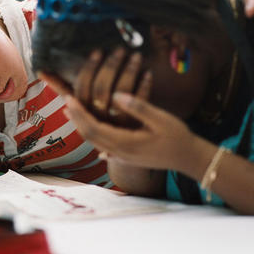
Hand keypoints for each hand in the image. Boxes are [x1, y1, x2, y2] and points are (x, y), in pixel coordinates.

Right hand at [40, 47, 150, 126]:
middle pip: (101, 90)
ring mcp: (118, 124)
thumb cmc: (100, 118)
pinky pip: (141, 103)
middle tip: (119, 49)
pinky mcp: (137, 126)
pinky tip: (148, 72)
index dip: (88, 69)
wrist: (128, 148)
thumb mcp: (81, 104)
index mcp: (84, 113)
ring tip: (136, 55)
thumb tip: (41, 70)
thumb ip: (62, 88)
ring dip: (129, 72)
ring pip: (122, 94)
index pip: (81, 90)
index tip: (96, 51)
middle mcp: (98, 120)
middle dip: (110, 66)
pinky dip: (145, 85)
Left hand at [63, 92, 193, 170]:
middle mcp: (120, 152)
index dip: (79, 114)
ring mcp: (122, 156)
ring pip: (94, 140)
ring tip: (70, 110)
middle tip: (65, 99)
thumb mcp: (160, 119)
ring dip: (81, 124)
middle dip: (75, 117)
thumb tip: (116, 94)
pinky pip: (102, 143)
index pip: (94, 128)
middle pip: (89, 135)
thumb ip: (138, 107)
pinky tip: (89, 125)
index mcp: (126, 143)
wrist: (188, 159)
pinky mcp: (126, 155)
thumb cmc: (177, 136)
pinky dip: (92, 132)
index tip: (69, 99)